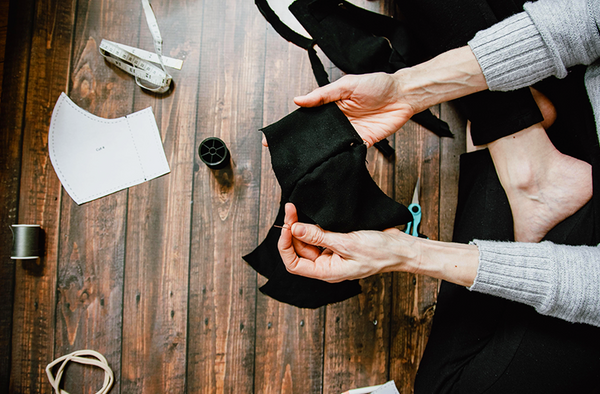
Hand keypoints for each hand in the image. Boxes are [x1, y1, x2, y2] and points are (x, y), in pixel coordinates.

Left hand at [277, 203, 418, 281]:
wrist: (400, 248)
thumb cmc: (380, 252)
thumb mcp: (347, 243)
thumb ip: (320, 236)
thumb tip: (295, 230)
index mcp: (327, 271)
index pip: (294, 264)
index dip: (285, 246)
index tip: (286, 226)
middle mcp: (327, 265)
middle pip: (299, 250)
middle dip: (292, 231)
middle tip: (291, 210)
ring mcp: (332, 254)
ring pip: (308, 241)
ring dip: (302, 227)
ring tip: (297, 210)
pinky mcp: (338, 244)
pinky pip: (320, 236)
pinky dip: (313, 226)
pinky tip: (312, 215)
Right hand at [293, 73, 415, 146]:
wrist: (403, 95)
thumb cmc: (377, 85)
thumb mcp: (346, 85)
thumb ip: (323, 94)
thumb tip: (299, 100)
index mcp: (332, 106)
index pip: (311, 118)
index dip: (299, 126)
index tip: (284, 134)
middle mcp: (340, 121)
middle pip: (320, 134)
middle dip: (311, 141)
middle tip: (297, 148)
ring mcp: (351, 132)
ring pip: (334, 145)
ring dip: (327, 149)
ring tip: (315, 154)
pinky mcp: (364, 141)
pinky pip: (351, 151)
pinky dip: (345, 154)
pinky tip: (337, 155)